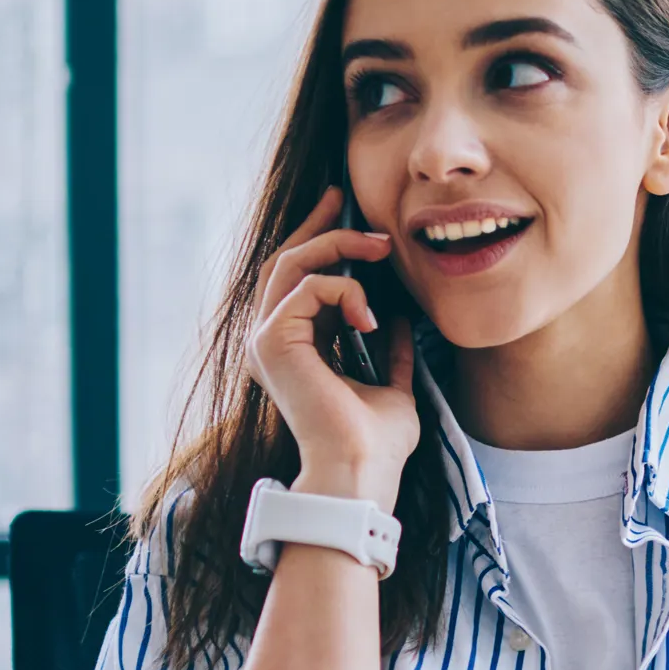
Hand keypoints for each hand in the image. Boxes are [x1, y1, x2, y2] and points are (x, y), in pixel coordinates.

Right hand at [245, 186, 418, 512]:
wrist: (361, 471)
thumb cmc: (375, 444)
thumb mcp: (392, 388)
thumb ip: (393, 355)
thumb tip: (403, 321)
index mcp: (293, 350)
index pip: (297, 281)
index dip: (319, 240)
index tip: (347, 213)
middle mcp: (270, 342)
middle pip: (284, 261)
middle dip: (318, 225)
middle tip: (345, 198)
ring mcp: (265, 341)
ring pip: (292, 264)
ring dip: (338, 246)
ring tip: (381, 247)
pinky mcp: (272, 341)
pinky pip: (307, 288)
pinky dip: (345, 291)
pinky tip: (371, 318)